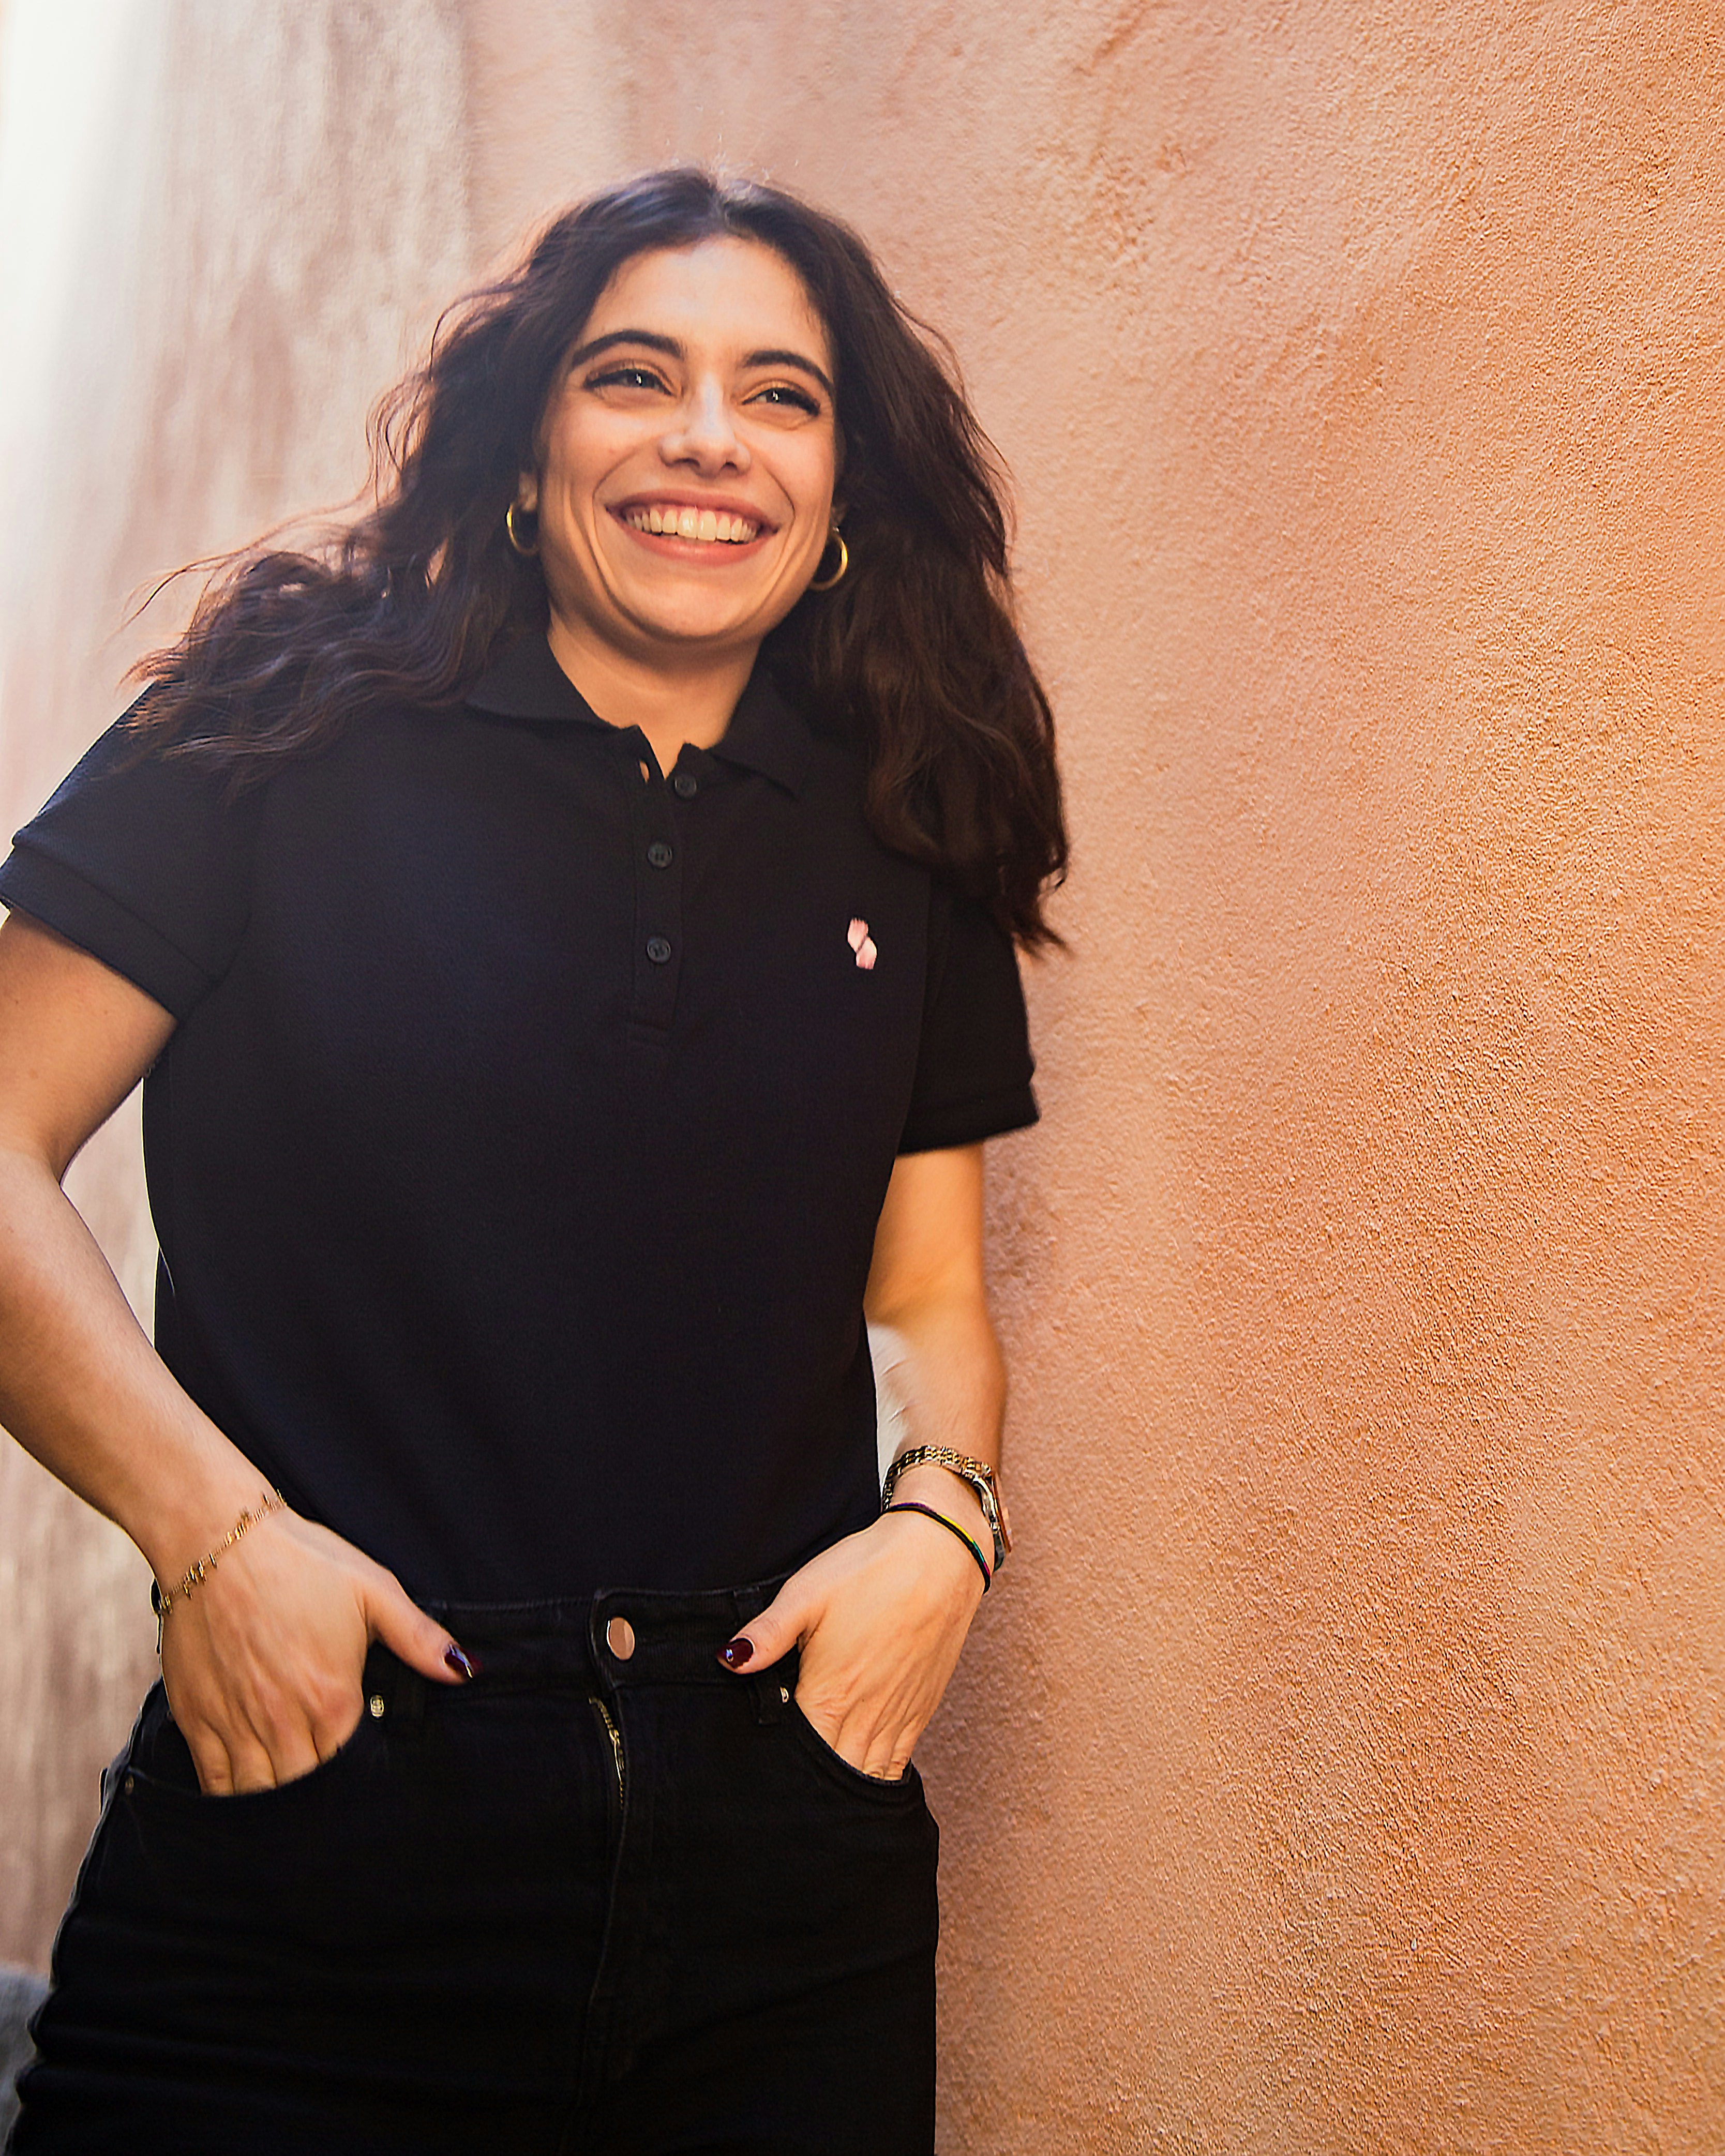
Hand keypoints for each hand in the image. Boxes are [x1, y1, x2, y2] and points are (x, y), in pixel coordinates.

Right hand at [157, 1506, 471, 1793]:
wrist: (218, 1539)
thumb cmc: (301, 1561)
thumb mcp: (373, 1591)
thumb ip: (419, 1639)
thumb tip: (464, 1670)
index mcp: (332, 1698)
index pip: (352, 1771)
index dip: (360, 1780)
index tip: (366, 1780)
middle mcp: (283, 1721)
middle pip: (305, 1792)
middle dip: (321, 1801)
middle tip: (332, 1798)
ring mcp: (236, 1724)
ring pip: (260, 1796)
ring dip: (278, 1806)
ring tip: (294, 1802)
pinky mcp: (197, 1720)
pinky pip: (214, 1783)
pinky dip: (231, 1798)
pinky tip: (248, 1794)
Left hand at [718, 1506, 984, 1778]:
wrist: (940, 1555)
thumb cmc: (868, 1569)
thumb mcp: (807, 1593)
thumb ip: (767, 1633)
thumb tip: (728, 1661)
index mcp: (829, 1693)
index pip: (798, 1754)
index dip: (777, 1769)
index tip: (759, 1777)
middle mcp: (864, 1715)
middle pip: (831, 1773)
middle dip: (808, 1790)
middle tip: (781, 1798)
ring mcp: (896, 1716)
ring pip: (865, 1775)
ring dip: (842, 1789)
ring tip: (816, 1803)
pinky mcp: (921, 1709)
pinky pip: (897, 1764)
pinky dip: (877, 1779)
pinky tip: (860, 1779)